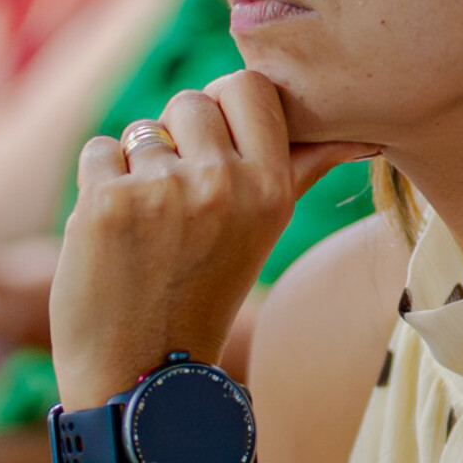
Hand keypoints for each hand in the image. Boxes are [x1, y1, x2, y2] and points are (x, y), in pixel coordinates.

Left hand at [50, 72, 375, 408]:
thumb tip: (364, 133)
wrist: (140, 376)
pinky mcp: (105, 201)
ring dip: (135, 169)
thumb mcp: (263, 233)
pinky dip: (98, 185)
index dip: (222, 110)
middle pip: (191, 101)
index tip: (213, 152)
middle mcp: (222, 184)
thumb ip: (300, 170)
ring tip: (146, 229)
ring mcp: (162, 190)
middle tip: (175, 205)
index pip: (248, 85)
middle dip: (175, 141)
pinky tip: (113, 234)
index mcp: (270, 188)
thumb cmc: (201, 297)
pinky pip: (100, 151)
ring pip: (140, 129)